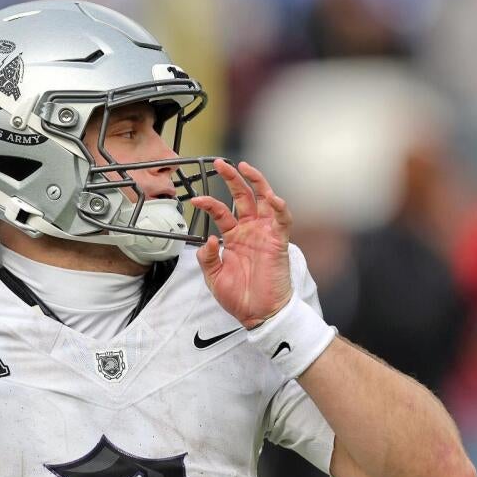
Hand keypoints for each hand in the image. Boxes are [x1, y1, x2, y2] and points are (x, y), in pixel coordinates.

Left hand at [189, 160, 292, 328]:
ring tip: (246, 167)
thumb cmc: (239, 296)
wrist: (259, 314)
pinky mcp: (279, 241)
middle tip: (220, 163)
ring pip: (263, 200)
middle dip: (232, 178)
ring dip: (257, 182)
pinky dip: (278, 207)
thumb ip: (207, 257)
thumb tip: (208, 239)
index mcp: (234, 236)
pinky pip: (282, 220)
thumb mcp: (213, 277)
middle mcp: (250, 230)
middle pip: (243, 196)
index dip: (209, 202)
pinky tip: (271, 197)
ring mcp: (265, 233)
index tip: (195, 199)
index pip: (221, 211)